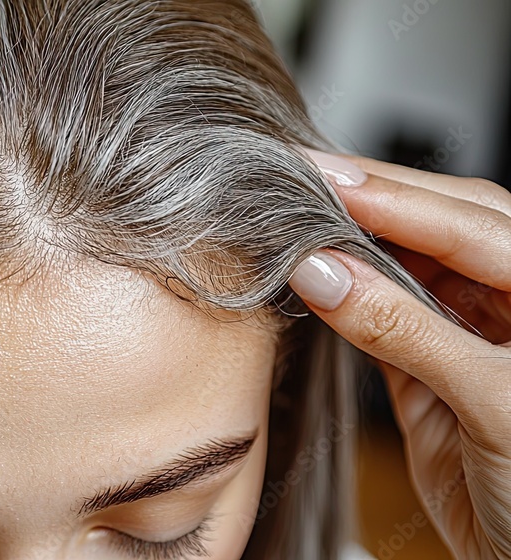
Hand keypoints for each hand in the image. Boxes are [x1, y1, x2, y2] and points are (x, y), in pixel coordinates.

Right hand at [290, 153, 510, 558]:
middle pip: (444, 224)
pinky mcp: (424, 371)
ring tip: (300, 217)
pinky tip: (316, 276)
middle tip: (306, 176)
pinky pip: (379, 318)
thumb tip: (328, 272)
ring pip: (407, 265)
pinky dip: (345, 297)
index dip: (399, 198)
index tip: (329, 179)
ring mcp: (467, 335)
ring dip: (354, 242)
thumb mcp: (493, 404)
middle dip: (377, 197)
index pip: (473, 226)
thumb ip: (407, 331)